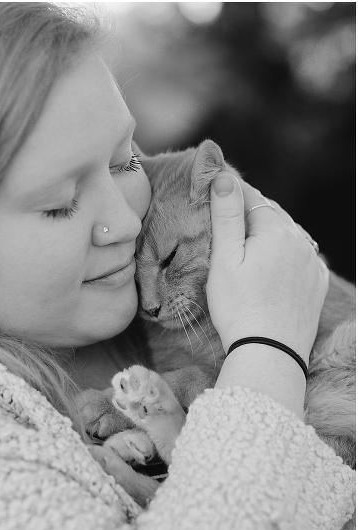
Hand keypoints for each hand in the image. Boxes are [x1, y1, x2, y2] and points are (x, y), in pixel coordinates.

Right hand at [206, 172, 327, 360]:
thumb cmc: (238, 306)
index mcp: (275, 229)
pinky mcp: (317, 283)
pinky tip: (272, 262)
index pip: (251, 196)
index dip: (230, 191)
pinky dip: (285, 253)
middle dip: (250, 211)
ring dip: (268, 232)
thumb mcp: (224, 259)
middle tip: (226, 215)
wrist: (269, 352)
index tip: (213, 189)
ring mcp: (312, 262)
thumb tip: (224, 177)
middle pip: (271, 213)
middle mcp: (300, 240)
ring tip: (247, 240)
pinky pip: (301, 256)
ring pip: (288, 234)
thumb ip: (226, 215)